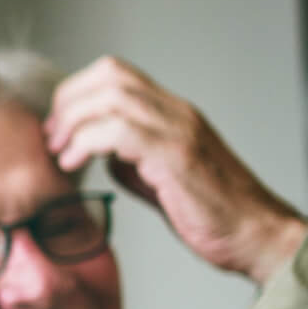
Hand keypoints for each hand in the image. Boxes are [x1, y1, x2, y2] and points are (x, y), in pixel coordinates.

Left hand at [43, 55, 306, 284]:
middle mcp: (176, 112)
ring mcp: (178, 130)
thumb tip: (99, 151)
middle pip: (110, 74)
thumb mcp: (158, 178)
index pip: (116, 74)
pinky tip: (74, 164)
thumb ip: (129, 158)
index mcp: (172, 113)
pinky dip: (86, 142)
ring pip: (112, 95)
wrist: (255, 234)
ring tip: (60, 153)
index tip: (57, 129)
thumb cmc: (211, 213)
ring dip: (73, 122)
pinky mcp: (176, 155)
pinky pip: (120, 129)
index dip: (76, 93)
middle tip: (52, 139)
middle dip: (68, 102)